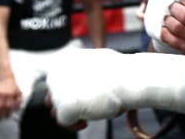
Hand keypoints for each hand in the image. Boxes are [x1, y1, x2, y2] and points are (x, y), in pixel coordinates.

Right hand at [0, 77, 21, 119]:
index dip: (7, 112)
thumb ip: (19, 101)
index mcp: (11, 95)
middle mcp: (4, 94)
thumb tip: (17, 109)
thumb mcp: (19, 93)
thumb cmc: (14, 88)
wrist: (7, 79)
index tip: (7, 117)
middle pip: (0, 106)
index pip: (8, 105)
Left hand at [46, 49, 184, 125]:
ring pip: (57, 110)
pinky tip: (89, 119)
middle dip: (70, 102)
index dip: (73, 90)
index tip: (87, 92)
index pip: (59, 81)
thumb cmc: (121, 71)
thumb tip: (78, 86)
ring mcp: (57, 91)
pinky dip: (76, 123)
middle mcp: (55, 73)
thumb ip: (82, 72)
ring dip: (73, 112)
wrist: (129, 79)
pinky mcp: (63, 107)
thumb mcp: (96, 64)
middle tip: (89, 105)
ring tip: (91, 110)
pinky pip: (65, 122)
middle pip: (55, 96)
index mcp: (63, 60)